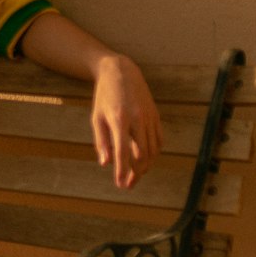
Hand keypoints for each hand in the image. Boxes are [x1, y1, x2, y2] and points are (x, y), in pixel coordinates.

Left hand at [91, 54, 162, 188]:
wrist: (121, 71)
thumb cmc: (105, 96)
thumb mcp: (97, 116)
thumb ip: (101, 141)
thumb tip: (105, 164)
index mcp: (119, 119)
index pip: (123, 152)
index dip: (123, 171)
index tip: (121, 185)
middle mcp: (137, 118)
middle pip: (142, 155)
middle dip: (136, 173)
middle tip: (129, 184)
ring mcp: (149, 117)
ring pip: (153, 150)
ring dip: (146, 166)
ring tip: (136, 175)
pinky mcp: (156, 115)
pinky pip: (159, 140)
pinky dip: (154, 153)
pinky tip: (146, 159)